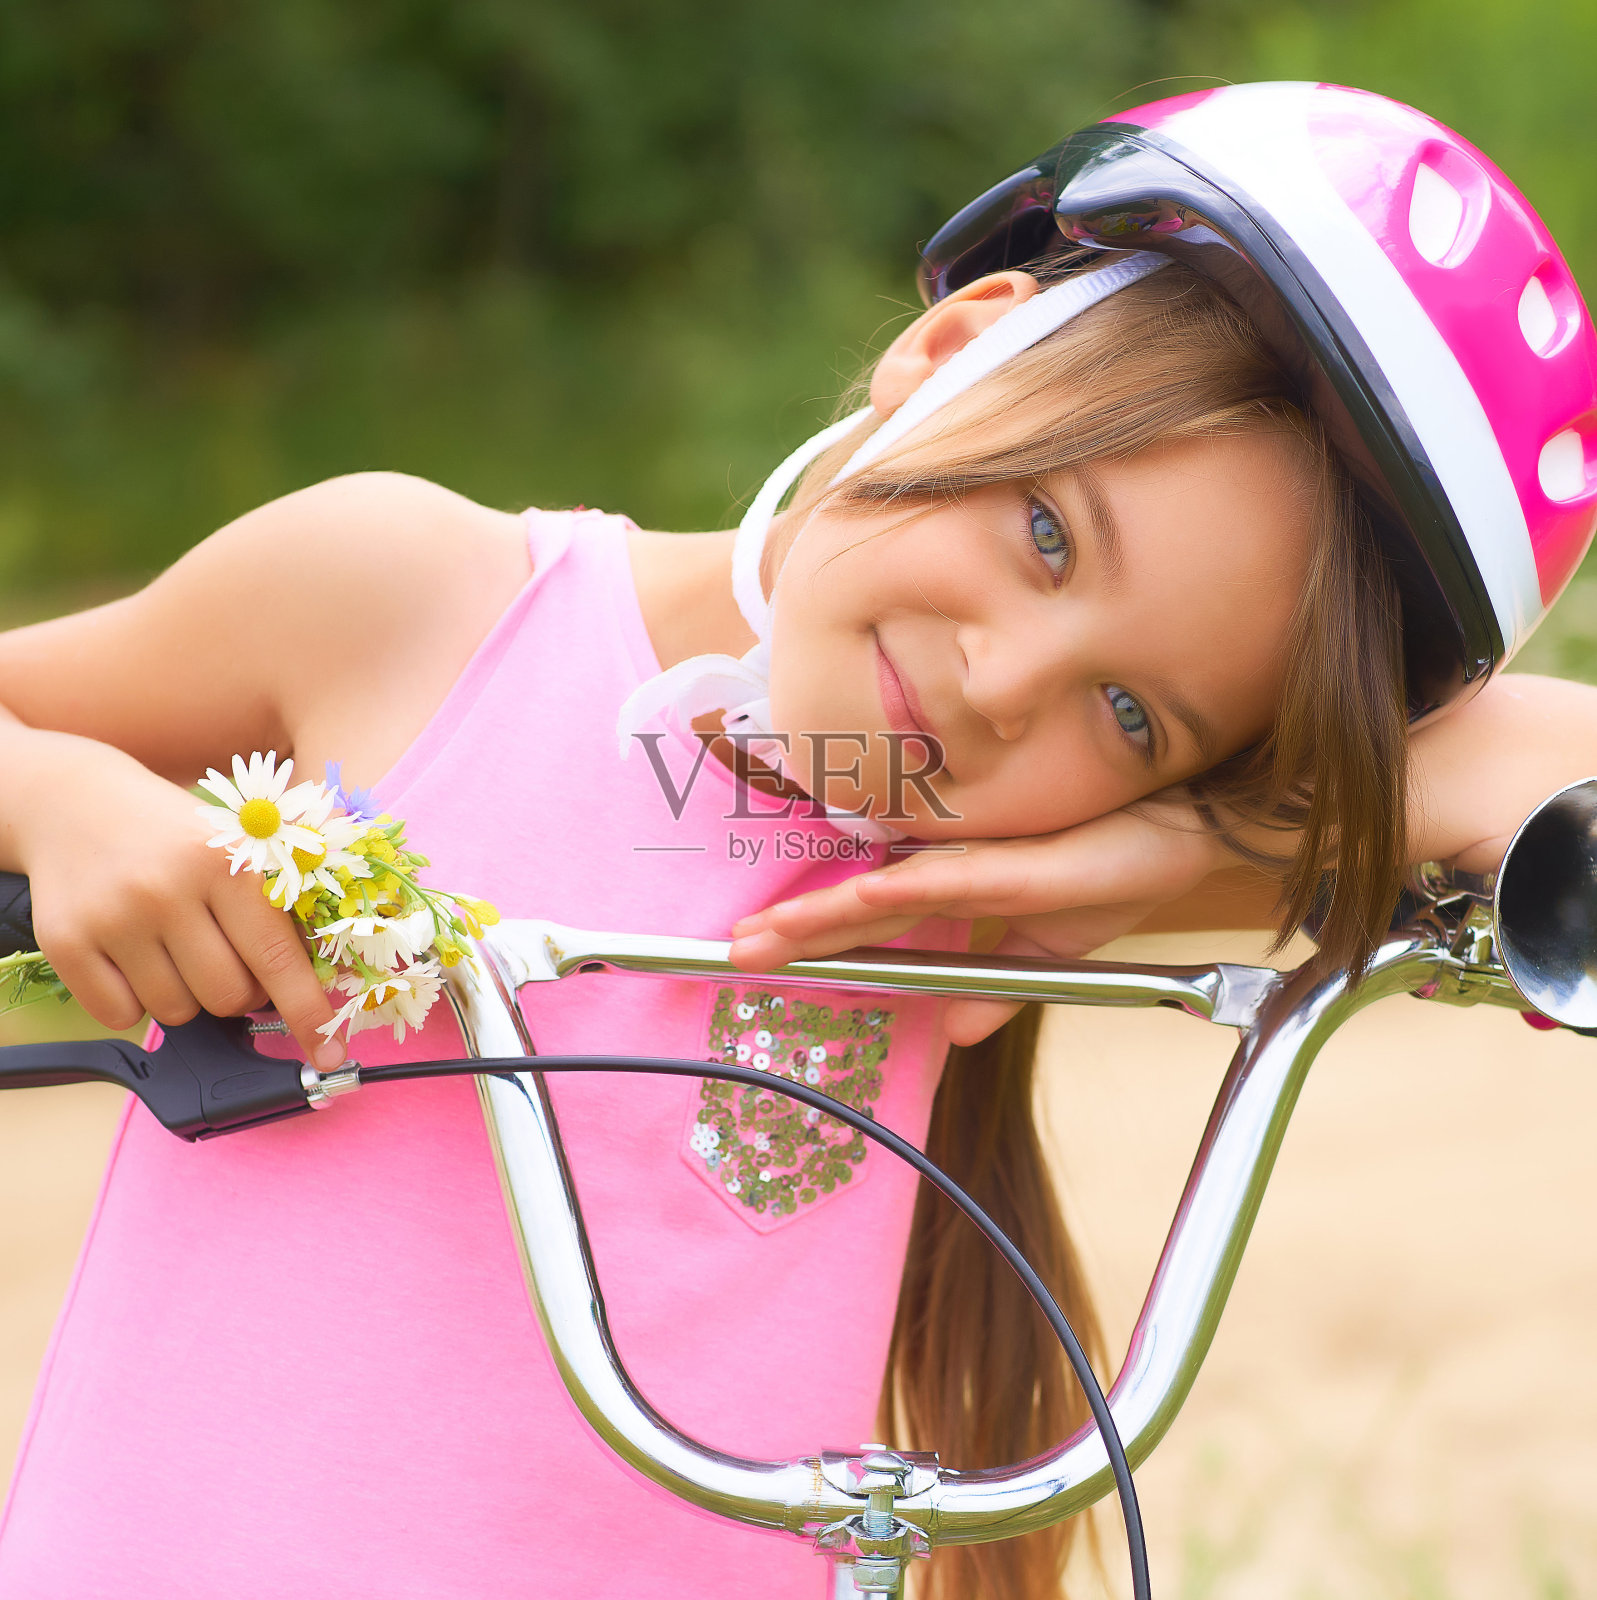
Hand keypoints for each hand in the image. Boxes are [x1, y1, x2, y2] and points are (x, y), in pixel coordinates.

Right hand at [13, 733, 342, 1069]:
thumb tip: (324, 980)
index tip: (328, 1053)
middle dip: (239, 993)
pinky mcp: (66, 941)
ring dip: (186, 996)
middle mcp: (167, 890)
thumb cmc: (177, 836)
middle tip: (225, 957)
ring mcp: (113, 918)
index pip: (277, 957)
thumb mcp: (238, 847)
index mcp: (226, 863)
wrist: (78, 803)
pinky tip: (133, 957)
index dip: (307, 1011)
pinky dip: (135, 1001)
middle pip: (227, 997)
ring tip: (173, 947)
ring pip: (177, 1012)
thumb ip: (279, 905)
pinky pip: (121, 1016)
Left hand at [730, 803, 1227, 1044]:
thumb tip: (956, 1033)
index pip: (871, 915)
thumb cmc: (1123, 862)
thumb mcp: (1054, 942)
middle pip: (860, 904)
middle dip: (794, 931)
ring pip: (887, 890)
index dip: (813, 934)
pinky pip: (950, 878)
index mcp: (962, 882)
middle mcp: (960, 865)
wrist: (1195, 826)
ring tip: (763, 940)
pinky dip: (900, 891)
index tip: (755, 950)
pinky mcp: (1023, 862)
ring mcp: (986, 860)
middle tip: (728, 952)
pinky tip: (857, 905)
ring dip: (823, 917)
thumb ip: (1001, 981)